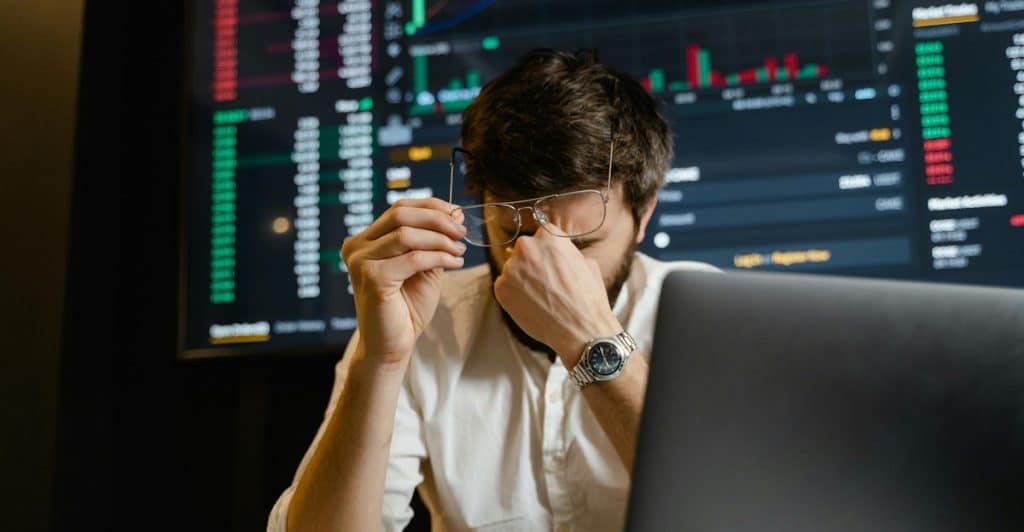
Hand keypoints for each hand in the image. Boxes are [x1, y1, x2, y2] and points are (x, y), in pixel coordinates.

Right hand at [341, 198, 466, 366]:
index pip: (399, 208)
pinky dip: (439, 257)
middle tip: (461, 232)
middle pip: (400, 214)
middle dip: (437, 220)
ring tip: (460, 250)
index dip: (431, 206)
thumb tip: (454, 214)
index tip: (456, 214)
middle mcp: (357, 247)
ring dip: (441, 240)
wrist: (392, 345)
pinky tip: (455, 263)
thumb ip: (432, 241)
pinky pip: (413, 258)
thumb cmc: (406, 308)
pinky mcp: (373, 278)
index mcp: (365, 241)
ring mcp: (361, 262)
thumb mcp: (423, 267)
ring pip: (407, 235)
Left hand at [493, 225, 620, 364]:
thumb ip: (567, 252)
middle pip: (524, 250)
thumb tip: (559, 253)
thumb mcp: (587, 263)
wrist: (579, 330)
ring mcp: (511, 268)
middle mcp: (527, 248)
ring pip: (513, 268)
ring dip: (522, 279)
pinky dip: (514, 294)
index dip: (547, 252)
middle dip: (532, 262)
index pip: (541, 236)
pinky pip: (505, 286)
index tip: (551, 263)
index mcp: (549, 237)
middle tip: (545, 281)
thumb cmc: (587, 299)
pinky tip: (531, 305)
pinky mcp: (501, 288)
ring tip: (540, 296)